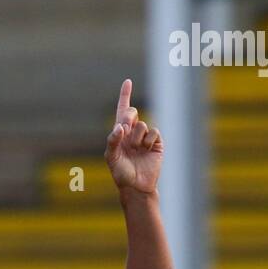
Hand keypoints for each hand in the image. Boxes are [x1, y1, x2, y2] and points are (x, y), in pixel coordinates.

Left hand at [105, 78, 162, 193]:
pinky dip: (148, 140)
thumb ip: (112, 141)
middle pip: (132, 113)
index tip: (128, 82)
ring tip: (136, 150)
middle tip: (126, 130)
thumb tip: (119, 127)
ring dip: (137, 137)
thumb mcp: (111, 158)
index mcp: (120, 134)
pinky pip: (153, 132)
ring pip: (142, 125)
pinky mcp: (156, 143)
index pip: (122, 111)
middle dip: (128, 118)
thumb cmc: (121, 173)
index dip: (125, 96)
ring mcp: (144, 138)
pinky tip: (146, 150)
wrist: (136, 186)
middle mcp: (132, 133)